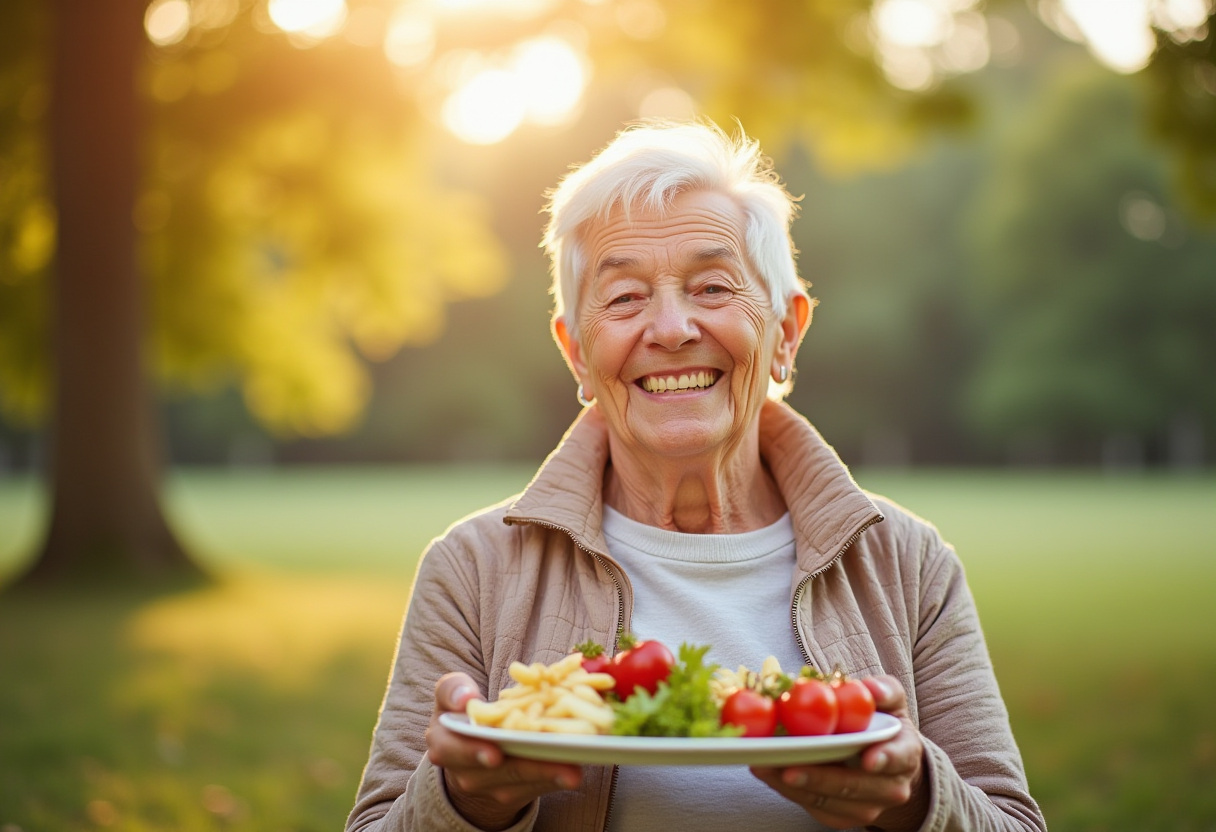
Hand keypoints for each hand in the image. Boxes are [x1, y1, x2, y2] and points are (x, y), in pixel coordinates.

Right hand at [425, 672, 583, 830]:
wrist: (467, 753)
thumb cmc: (462, 715)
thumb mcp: (450, 697)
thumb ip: (452, 689)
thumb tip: (466, 698)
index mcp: (445, 744)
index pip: (453, 750)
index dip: (474, 752)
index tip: (495, 753)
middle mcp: (466, 772)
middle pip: (498, 772)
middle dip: (527, 768)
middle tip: (552, 763)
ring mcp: (491, 788)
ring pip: (522, 782)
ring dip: (549, 775)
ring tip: (575, 769)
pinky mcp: (515, 794)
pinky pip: (536, 788)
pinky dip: (556, 778)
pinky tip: (575, 769)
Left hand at [751, 675, 928, 830]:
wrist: (886, 765)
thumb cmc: (882, 726)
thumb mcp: (890, 702)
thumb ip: (883, 691)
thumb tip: (869, 688)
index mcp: (903, 754)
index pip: (897, 758)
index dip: (884, 759)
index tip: (867, 760)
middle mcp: (889, 788)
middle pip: (853, 786)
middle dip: (819, 778)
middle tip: (788, 767)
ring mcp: (866, 807)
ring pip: (827, 801)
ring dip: (793, 786)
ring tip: (764, 765)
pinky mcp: (841, 817)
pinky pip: (813, 808)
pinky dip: (788, 791)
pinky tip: (767, 773)